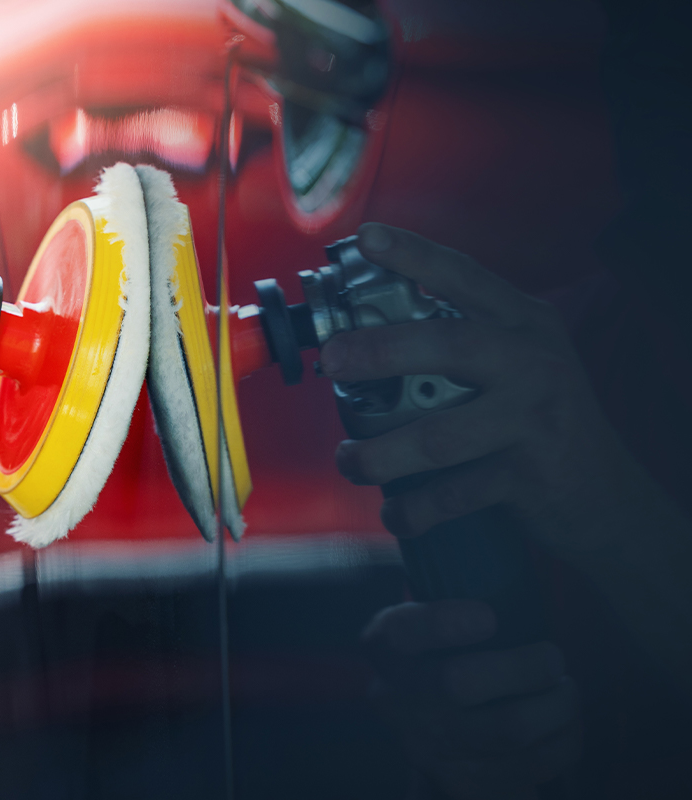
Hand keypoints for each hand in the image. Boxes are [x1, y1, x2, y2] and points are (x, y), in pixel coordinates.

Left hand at [319, 223, 638, 558]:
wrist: (605, 494)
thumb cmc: (534, 421)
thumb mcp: (513, 365)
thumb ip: (454, 345)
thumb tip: (356, 341)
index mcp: (523, 323)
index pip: (464, 276)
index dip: (413, 255)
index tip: (365, 236)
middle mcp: (533, 360)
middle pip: (449, 344)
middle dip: (382, 351)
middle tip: (334, 360)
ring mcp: (534, 416)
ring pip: (440, 434)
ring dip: (382, 454)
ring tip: (351, 461)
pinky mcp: (531, 473)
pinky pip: (454, 492)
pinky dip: (415, 508)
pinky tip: (396, 511)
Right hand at [364, 601, 580, 799]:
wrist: (435, 746)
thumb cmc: (445, 663)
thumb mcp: (431, 631)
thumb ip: (455, 602)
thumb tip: (492, 565)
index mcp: (386, 651)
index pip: (400, 633)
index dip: (443, 623)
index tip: (490, 616)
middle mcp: (398, 702)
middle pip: (460, 683)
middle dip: (525, 666)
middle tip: (552, 657)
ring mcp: (432, 750)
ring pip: (510, 727)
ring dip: (558, 704)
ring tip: (566, 690)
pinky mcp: (468, 786)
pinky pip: (536, 762)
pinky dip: (567, 738)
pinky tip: (565, 724)